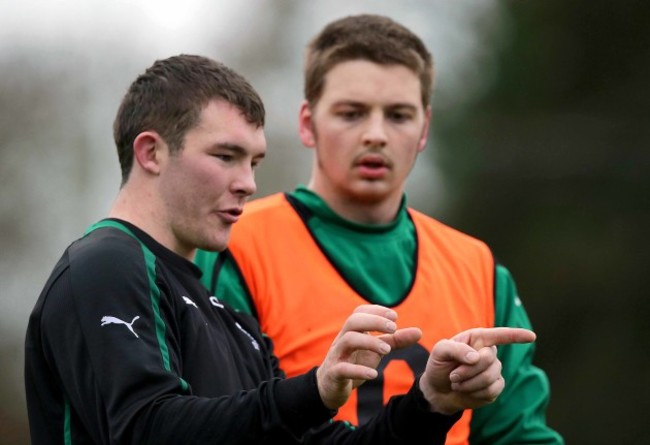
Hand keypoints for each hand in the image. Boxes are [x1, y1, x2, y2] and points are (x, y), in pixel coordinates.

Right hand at [316, 305, 421, 408]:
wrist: (330, 388)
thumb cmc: (354, 363)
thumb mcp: (376, 351)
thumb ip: (395, 341)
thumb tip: (419, 331)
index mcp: (352, 332)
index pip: (359, 312)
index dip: (376, 311)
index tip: (395, 316)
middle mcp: (342, 340)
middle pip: (353, 321)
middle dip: (374, 321)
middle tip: (393, 328)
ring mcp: (337, 356)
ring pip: (348, 340)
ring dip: (369, 342)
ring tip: (387, 350)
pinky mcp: (334, 374)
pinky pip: (343, 369)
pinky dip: (358, 370)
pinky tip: (374, 374)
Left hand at [419, 327, 535, 414]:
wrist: (439, 390)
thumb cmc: (439, 365)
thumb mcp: (439, 352)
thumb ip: (456, 349)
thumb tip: (477, 357)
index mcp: (478, 338)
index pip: (500, 335)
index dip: (516, 335)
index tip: (532, 337)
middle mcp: (489, 352)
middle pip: (489, 359)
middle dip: (468, 370)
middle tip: (453, 375)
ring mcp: (494, 370)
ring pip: (490, 377)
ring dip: (469, 383)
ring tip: (457, 383)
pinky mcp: (495, 387)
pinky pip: (492, 390)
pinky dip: (475, 393)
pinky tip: (466, 391)